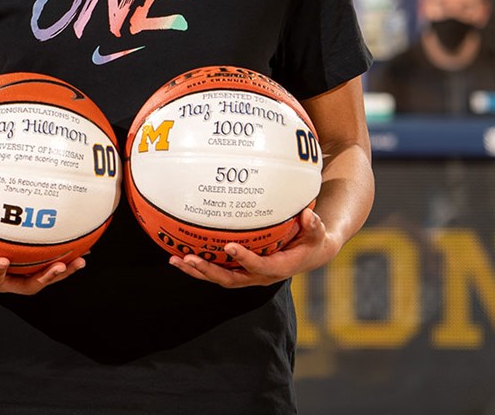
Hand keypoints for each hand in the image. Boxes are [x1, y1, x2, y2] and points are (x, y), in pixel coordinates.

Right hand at [0, 224, 84, 294]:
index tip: (4, 261)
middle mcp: (1, 279)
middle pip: (24, 286)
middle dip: (43, 279)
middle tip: (59, 267)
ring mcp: (15, 274)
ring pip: (40, 278)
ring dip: (60, 272)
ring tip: (79, 262)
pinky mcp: (26, 266)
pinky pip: (45, 265)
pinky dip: (63, 259)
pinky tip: (83, 248)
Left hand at [169, 207, 339, 287]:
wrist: (309, 255)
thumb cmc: (312, 241)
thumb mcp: (318, 234)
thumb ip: (314, 226)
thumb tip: (307, 214)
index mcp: (279, 268)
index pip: (259, 267)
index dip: (245, 259)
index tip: (229, 246)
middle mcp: (259, 276)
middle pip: (230, 279)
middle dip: (209, 271)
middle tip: (190, 259)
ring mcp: (247, 276)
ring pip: (219, 278)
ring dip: (197, 271)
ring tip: (175, 260)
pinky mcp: (239, 271)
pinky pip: (217, 271)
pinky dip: (198, 267)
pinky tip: (179, 256)